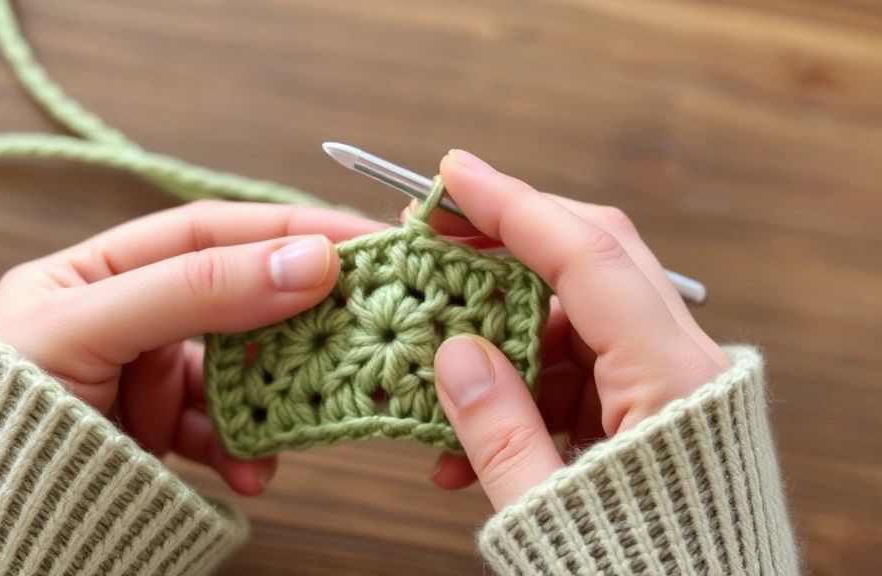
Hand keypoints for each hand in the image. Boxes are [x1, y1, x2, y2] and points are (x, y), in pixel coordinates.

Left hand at [0, 201, 383, 495]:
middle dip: (291, 320)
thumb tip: (309, 260)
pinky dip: (244, 447)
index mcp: (96, 270)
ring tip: (292, 421)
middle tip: (355, 327)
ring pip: (238, 370)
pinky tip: (250, 470)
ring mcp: (146, 375)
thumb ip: (197, 289)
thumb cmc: (6, 417)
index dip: (286, 229)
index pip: (209, 232)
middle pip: (235, 299)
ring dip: (268, 398)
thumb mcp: (92, 330)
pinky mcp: (162, 429)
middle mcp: (126, 315)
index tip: (359, 239)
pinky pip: (223, 426)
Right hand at [425, 150, 732, 510]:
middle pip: (589, 264)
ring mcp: (670, 385)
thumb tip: (452, 354)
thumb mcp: (551, 515)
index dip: (513, 205)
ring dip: (502, 343)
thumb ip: (498, 431)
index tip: (452, 174)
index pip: (586, 257)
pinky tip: (470, 444)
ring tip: (438, 384)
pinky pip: (582, 374)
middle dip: (505, 247)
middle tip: (435, 239)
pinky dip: (524, 393)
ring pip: (576, 321)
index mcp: (671, 383)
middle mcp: (682, 366)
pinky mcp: (655, 410)